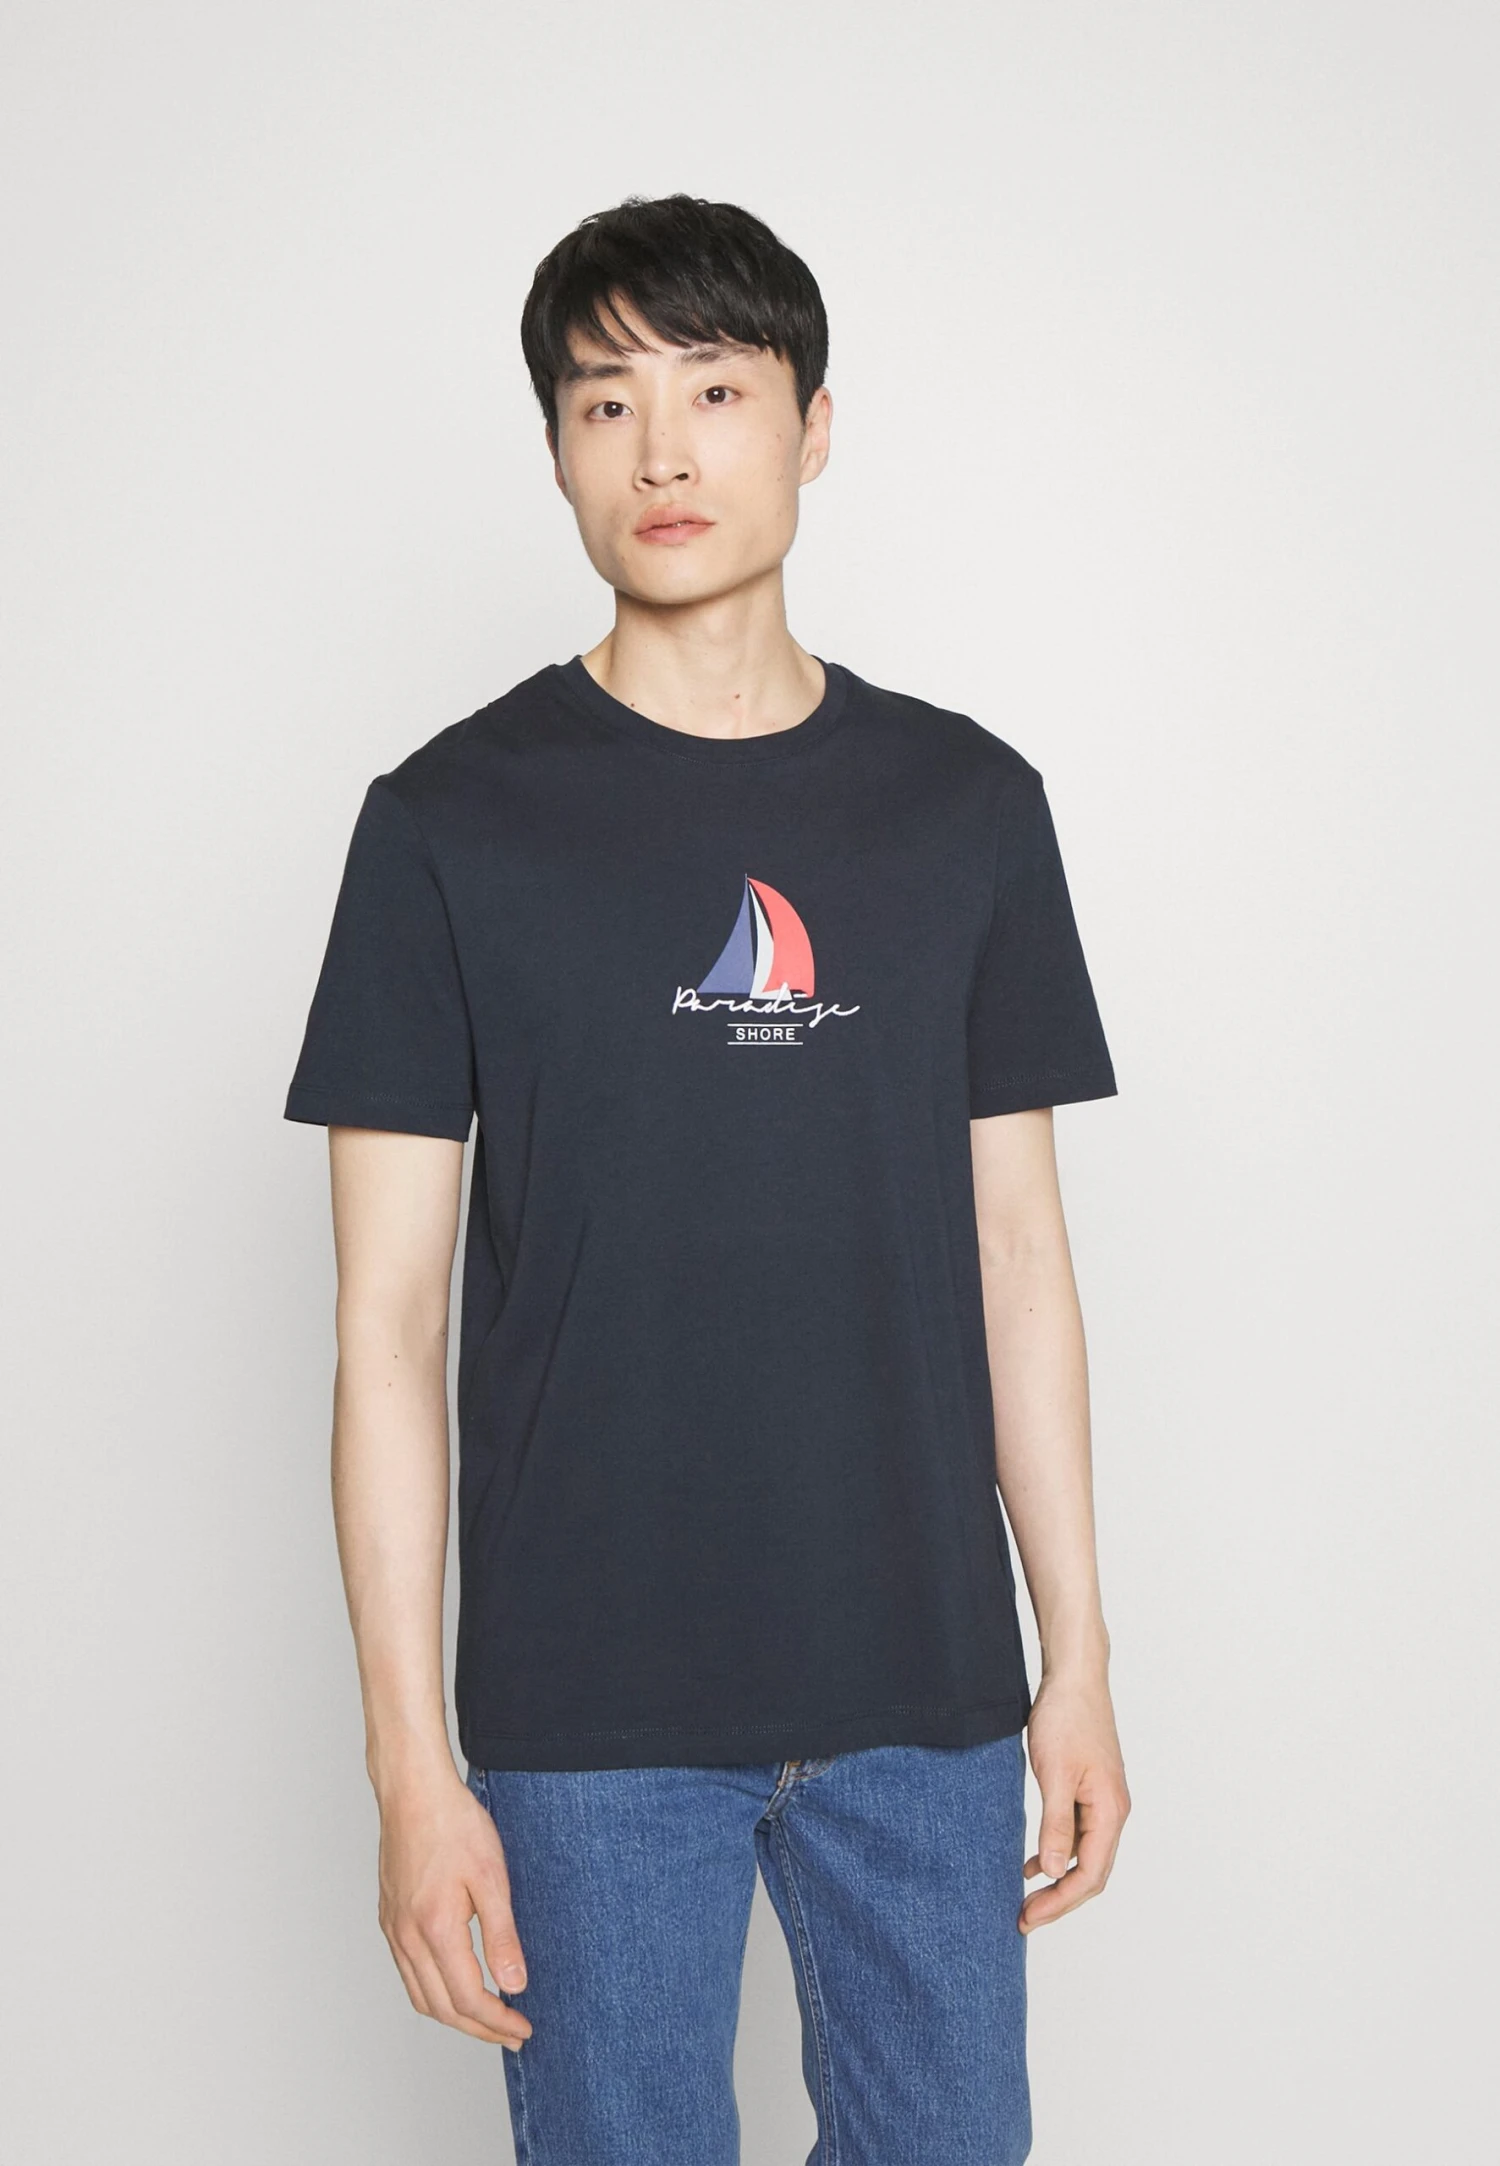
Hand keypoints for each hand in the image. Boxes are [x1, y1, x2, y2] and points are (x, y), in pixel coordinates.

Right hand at [375, 1765, 534, 2047]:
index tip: (522, 2028)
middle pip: (441, 2008)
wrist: (414, 1791)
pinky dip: (433, 1992)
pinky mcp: (389, 1918)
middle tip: (511, 2034)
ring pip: (420, 1996)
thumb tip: (514, 1985)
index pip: (467, 1999)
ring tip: (487, 2018)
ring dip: (454, 2015)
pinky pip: (408, 1973)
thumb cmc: (454, 1824)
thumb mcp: (492, 1877)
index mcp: (435, 1928)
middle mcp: (406, 1936)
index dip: (497, 2022)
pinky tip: (454, 1984)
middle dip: (479, 2028)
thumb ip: (502, 1936)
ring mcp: (393, 1929)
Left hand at [1019, 1670, 1129, 1932]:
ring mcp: (1103, 1801)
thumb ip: (1056, 1824)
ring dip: (1058, 1879)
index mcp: (1109, 1811)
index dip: (1060, 1902)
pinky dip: (1058, 1852)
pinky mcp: (1090, 1790)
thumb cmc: (1067, 1718)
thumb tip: (1056, 1871)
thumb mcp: (1055, 1774)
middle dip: (1060, 1900)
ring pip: (1085, 1856)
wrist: (1075, 1678)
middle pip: (1091, 1873)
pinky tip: (1034, 1862)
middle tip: (1024, 1917)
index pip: (1090, 1875)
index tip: (1028, 1916)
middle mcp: (1113, 1811)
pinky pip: (1078, 1834)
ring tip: (1027, 1898)